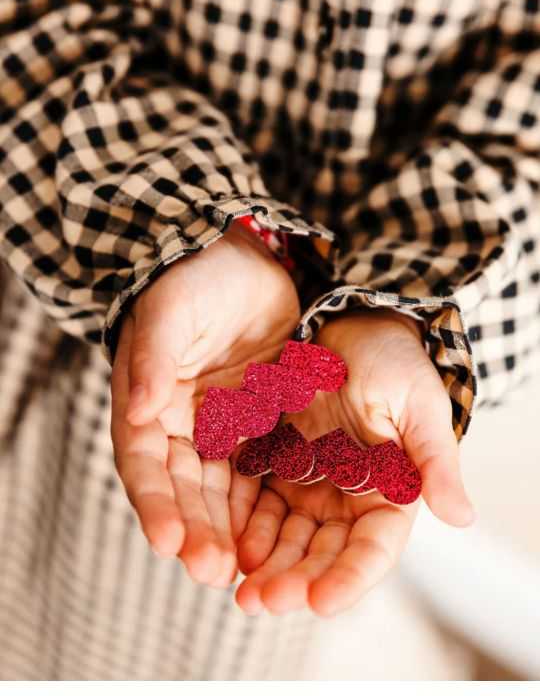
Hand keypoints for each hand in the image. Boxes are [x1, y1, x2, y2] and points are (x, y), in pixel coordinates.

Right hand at [110, 221, 299, 586]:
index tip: (168, 542)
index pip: (144, 464)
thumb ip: (155, 357)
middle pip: (183, 489)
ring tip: (246, 569)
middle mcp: (180, 425)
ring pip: (221, 490)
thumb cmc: (196, 280)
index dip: (154, 504)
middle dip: (196, 531)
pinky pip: (260, 471)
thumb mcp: (171, 312)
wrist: (242, 262)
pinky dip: (264, 503)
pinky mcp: (257, 424)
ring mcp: (220, 428)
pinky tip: (279, 533)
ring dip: (230, 530)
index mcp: (148, 404)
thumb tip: (138, 407)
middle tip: (214, 571)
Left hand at [232, 309, 474, 614]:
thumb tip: (463, 517)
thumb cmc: (393, 361)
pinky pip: (258, 503)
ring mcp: (311, 484)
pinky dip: (245, 526)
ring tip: (239, 589)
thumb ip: (433, 459)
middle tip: (261, 601)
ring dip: (265, 565)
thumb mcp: (418, 404)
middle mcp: (349, 498)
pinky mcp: (277, 464)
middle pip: (323, 552)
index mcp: (390, 491)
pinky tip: (227, 542)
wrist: (351, 327)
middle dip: (295, 580)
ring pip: (288, 538)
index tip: (321, 601)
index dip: (350, 577)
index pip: (373, 547)